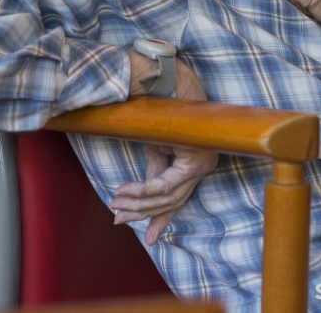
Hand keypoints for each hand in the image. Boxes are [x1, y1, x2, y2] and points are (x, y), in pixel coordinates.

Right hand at [113, 57, 218, 243]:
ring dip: (138, 202)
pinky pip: (166, 184)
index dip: (161, 218)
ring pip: (167, 196)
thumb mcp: (157, 146)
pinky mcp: (196, 159)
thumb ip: (156, 172)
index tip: (148, 238)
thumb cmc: (163, 109)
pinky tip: (125, 194)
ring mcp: (202, 162)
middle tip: (118, 217)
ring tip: (116, 203)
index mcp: (197, 164)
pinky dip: (143, 190)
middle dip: (142, 212)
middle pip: (172, 200)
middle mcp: (204, 165)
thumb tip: (146, 196)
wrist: (166, 81)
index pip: (179, 198)